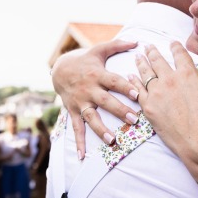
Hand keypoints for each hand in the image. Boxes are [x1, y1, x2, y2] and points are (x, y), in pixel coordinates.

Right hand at [51, 39, 139, 157]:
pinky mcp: (73, 111)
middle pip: (105, 101)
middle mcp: (89, 89)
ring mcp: (80, 102)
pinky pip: (76, 128)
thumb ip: (118, 45)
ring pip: (91, 117)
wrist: (59, 68)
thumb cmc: (85, 59)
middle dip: (119, 110)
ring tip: (112, 140)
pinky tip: (82, 156)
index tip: (137, 93)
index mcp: (97, 74)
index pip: (113, 81)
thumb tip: (137, 41)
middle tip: (134, 119)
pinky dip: (79, 142)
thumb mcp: (99, 49)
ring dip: (100, 130)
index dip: (125, 86)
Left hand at [130, 41, 197, 157]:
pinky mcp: (150, 109)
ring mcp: (158, 94)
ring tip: (138, 57)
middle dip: (152, 52)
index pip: (179, 54)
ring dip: (141, 63)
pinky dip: (134, 83)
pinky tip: (130, 77)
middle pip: (158, 61)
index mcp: (188, 73)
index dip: (175, 47)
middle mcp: (170, 80)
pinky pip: (139, 92)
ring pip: (146, 74)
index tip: (172, 43)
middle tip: (147, 47)